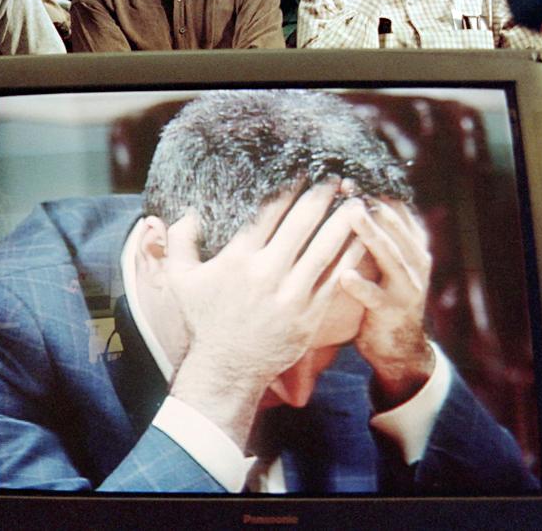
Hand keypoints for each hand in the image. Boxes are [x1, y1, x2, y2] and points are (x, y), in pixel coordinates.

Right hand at [157, 180, 369, 445]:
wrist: (227, 368)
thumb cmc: (203, 321)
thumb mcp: (180, 280)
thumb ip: (179, 242)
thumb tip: (189, 213)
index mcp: (238, 259)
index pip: (269, 213)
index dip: (288, 188)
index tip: (302, 172)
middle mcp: (267, 272)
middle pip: (301, 223)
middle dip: (320, 196)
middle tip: (336, 177)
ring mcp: (292, 294)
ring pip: (325, 248)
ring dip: (343, 221)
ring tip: (358, 201)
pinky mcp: (311, 314)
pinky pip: (335, 278)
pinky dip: (350, 256)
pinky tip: (361, 239)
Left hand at [340, 199, 433, 405]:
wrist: (397, 347)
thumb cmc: (379, 293)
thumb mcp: (381, 260)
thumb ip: (370, 232)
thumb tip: (343, 194)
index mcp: (410, 244)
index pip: (395, 208)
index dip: (373, 189)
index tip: (347, 171)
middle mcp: (415, 261)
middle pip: (393, 225)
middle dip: (370, 202)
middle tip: (346, 182)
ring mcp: (408, 286)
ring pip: (390, 254)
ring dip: (370, 234)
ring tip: (351, 214)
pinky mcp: (394, 311)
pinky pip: (377, 297)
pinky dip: (362, 286)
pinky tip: (344, 276)